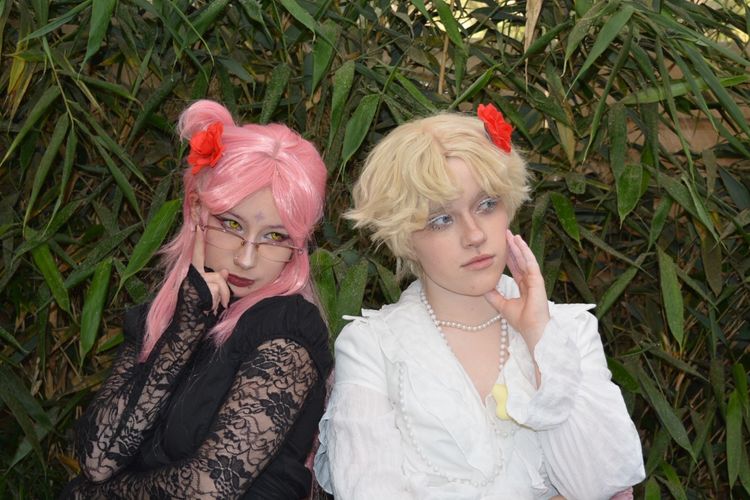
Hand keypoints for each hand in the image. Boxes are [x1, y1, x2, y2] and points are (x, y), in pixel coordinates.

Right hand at [193, 225, 229, 312]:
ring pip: (221, 283)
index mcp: (191, 275)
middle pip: (218, 276)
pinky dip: (218, 301)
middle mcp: (192, 275)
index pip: (196, 255)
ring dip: (222, 298)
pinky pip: (219, 290)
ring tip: (213, 308)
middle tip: (224, 296)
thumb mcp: (207, 293)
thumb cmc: (196, 311)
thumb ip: (215, 281)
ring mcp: (197, 280)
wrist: (186, 325)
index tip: (198, 226)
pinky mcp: (203, 285)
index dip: (198, 241)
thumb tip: (225, 271)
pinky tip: (209, 309)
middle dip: (224, 292)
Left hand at [484, 230, 549, 350]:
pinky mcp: (538, 280)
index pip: (515, 266)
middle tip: (506, 233)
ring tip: (512, 234)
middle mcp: (530, 281)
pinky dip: (525, 252)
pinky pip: (531, 263)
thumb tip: (482, 287)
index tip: (502, 245)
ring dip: (518, 246)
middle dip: (513, 246)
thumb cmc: (521, 321)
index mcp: (523, 286)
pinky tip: (520, 243)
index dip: (509, 255)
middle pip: (520, 259)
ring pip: (525, 258)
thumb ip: (494, 296)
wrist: (532, 330)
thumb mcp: (502, 305)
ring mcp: (535, 280)